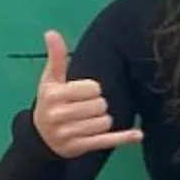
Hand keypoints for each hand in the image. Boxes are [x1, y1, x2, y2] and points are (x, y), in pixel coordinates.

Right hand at [32, 28, 144, 156]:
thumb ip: (55, 57)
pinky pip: (107, 141)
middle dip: (98, 105)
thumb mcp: (50, 80)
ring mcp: (69, 134)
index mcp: (54, 95)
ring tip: (89, 119)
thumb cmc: (50, 102)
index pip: (92, 88)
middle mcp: (59, 115)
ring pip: (105, 122)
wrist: (40, 137)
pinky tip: (138, 135)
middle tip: (86, 107)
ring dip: (103, 120)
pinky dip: (124, 138)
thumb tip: (51, 32)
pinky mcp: (80, 147)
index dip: (93, 89)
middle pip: (100, 105)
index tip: (84, 93)